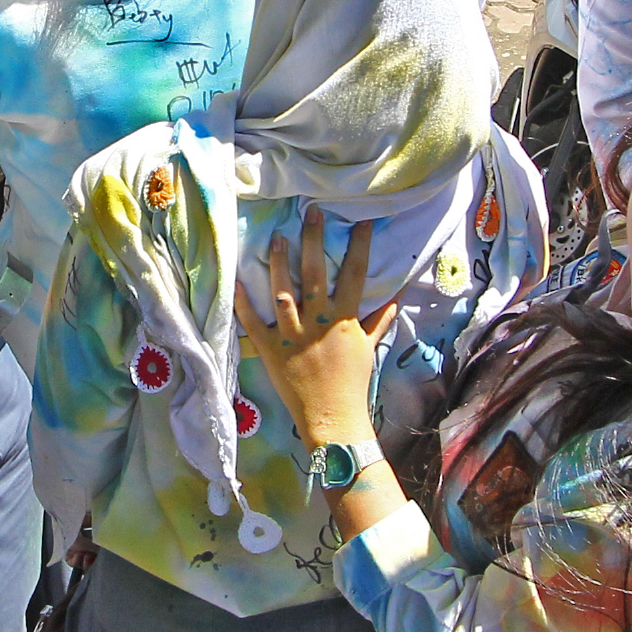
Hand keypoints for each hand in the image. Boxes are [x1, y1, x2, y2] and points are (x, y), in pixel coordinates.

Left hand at [237, 207, 387, 449]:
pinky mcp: (270, 349)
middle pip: (315, 273)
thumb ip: (378, 320)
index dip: (359, 245)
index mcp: (344, 319)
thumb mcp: (368, 348)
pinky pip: (253, 322)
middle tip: (311, 212)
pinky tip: (237, 279)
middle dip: (313, 240)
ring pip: (283, 292)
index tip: (360, 220)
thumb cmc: (352, 383)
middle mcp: (318, 322)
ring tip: (277, 238)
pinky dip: (244, 302)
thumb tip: (394, 297)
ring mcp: (292, 335)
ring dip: (279, 264)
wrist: (333, 418)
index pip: (355, 274)